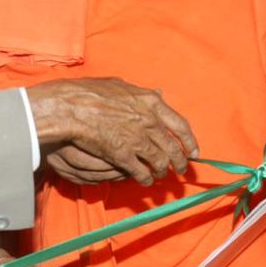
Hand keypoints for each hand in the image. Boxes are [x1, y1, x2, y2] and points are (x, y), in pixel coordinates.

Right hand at [27, 77, 197, 186]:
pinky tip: (145, 181)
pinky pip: (141, 172)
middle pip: (173, 147)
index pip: (180, 125)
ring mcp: (137, 139)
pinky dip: (146, 178)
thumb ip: (141, 92)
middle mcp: (149, 122)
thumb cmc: (90, 92)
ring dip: (162, 171)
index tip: (194, 152)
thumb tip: (157, 92)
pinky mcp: (123, 155)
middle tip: (182, 170)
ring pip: (160, 162)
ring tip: (162, 176)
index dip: (190, 141)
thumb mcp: (120, 85)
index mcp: (151, 103)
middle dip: (180, 162)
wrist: (71, 107)